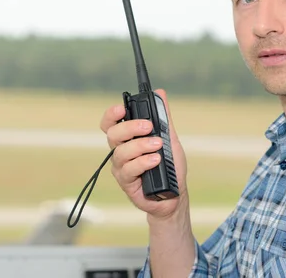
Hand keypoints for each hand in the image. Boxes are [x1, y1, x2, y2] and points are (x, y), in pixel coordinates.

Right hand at [100, 89, 187, 218]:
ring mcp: (122, 167)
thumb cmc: (169, 165)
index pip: (111, 123)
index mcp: (127, 138)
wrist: (175, 193)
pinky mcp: (126, 182)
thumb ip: (163, 117)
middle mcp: (120, 151)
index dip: (112, 114)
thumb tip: (160, 93)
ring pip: (121, 152)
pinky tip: (155, 160)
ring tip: (158, 146)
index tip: (122, 108)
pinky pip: (129, 169)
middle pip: (113, 134)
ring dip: (140, 146)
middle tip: (148, 126)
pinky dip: (143, 162)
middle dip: (130, 127)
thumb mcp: (169, 138)